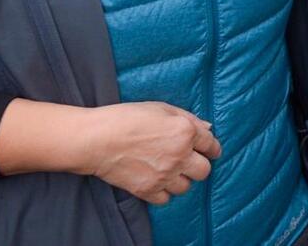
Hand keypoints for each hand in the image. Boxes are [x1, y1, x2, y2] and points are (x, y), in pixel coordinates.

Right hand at [81, 101, 220, 204]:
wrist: (96, 139)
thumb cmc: (127, 118)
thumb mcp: (161, 108)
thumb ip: (188, 118)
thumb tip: (207, 128)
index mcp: (185, 132)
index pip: (211, 144)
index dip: (211, 147)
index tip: (210, 150)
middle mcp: (179, 155)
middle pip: (204, 171)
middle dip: (199, 165)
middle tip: (189, 161)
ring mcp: (164, 175)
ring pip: (186, 187)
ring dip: (181, 179)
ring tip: (170, 171)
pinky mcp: (147, 190)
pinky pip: (166, 199)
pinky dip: (163, 192)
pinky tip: (157, 181)